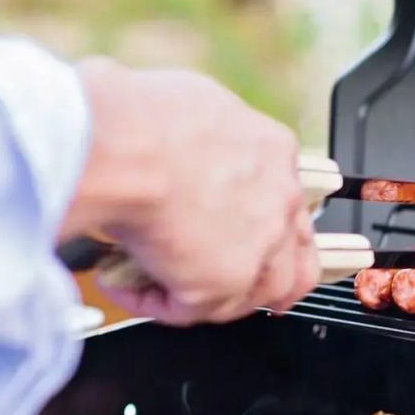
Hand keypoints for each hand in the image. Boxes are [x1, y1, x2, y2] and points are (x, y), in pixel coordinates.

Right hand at [61, 57, 319, 325]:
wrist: (125, 147)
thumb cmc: (141, 117)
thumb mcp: (188, 105)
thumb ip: (199, 137)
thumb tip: (173, 142)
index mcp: (271, 149)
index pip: (282, 198)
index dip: (258, 221)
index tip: (234, 231)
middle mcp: (279, 197)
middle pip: (290, 253)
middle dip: (258, 274)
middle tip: (220, 279)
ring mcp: (260, 243)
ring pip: (253, 292)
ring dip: (208, 298)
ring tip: (164, 292)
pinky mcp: (226, 281)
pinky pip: (192, 308)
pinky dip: (155, 303)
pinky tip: (124, 286)